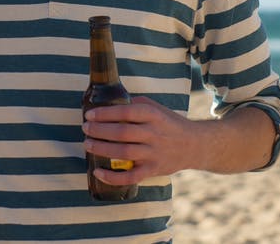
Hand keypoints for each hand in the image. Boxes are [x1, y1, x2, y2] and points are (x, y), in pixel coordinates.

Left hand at [81, 96, 201, 185]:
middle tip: (85, 129)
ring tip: (87, 144)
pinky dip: (112, 177)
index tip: (89, 115)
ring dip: (101, 149)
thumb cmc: (168, 123)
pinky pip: (131, 176)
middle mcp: (153, 134)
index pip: (124, 113)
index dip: (104, 114)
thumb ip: (135, 104)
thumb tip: (109, 104)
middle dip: (99, 131)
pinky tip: (98, 172)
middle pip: (121, 133)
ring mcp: (153, 154)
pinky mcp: (153, 170)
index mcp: (153, 115)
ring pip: (123, 153)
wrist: (194, 145)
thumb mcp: (156, 108)